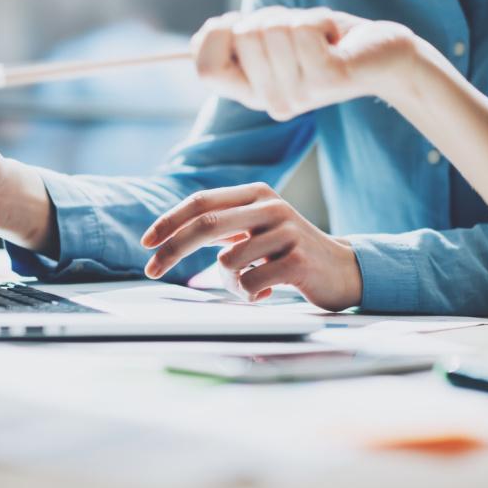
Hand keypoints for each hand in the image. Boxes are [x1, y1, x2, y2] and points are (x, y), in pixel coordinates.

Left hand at [141, 183, 361, 311]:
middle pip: (205, 225)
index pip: (201, 202)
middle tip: (151, 270)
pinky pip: (251, 282)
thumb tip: (168, 236)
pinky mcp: (298, 261)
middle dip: (172, 250)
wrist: (342, 269)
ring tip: (250, 285)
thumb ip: (221, 225)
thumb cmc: (288, 252)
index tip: (146, 242)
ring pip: (227, 262)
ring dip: (228, 283)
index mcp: (256, 194)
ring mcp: (286, 232)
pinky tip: (268, 291)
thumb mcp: (255, 228)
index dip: (169, 221)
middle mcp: (271, 206)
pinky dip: (250, 294)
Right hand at [191, 7, 426, 120]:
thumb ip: (238, 39)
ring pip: (272, 28)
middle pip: (241, 37)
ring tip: (320, 38)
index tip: (243, 25)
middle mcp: (272, 102)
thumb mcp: (273, 39)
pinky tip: (335, 39)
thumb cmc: (326, 41)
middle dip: (270, 17)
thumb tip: (204, 34)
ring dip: (298, 18)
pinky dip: (320, 19)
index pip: (205, 69)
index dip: (216, 35)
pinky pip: (302, 29)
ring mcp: (299, 94)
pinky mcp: (326, 78)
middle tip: (299, 34)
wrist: (383, 55)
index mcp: (253, 94)